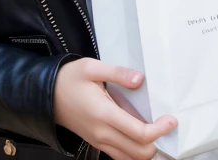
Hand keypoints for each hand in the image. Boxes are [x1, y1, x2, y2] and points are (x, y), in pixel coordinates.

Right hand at [54, 58, 176, 159]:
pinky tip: (141, 137)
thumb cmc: (69, 78)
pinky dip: (135, 152)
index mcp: (103, 114)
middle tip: (166, 125)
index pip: (140, 133)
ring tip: (157, 131)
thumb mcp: (92, 67)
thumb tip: (140, 79)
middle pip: (140, 152)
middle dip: (158, 143)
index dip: (160, 130)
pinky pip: (120, 156)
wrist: (46, 94)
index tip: (172, 119)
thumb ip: (118, 73)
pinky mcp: (96, 142)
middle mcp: (102, 133)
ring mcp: (99, 141)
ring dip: (147, 150)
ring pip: (131, 159)